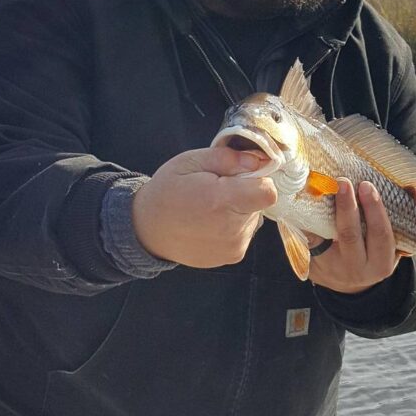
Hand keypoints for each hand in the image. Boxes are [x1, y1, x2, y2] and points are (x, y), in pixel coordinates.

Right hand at [131, 147, 276, 267]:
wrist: (148, 230)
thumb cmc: (167, 191)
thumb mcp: (190, 161)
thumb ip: (227, 158)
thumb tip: (257, 160)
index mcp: (221, 201)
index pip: (268, 191)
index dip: (259, 178)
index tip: (242, 175)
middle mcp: (231, 229)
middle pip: (260, 203)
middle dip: (245, 192)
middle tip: (216, 190)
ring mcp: (234, 246)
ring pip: (253, 217)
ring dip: (239, 210)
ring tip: (210, 208)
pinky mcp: (233, 257)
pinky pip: (245, 233)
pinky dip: (234, 225)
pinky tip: (211, 223)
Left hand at [308, 179, 401, 293]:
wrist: (344, 281)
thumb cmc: (372, 253)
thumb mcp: (389, 243)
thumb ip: (400, 217)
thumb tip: (411, 189)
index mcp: (381, 264)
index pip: (381, 236)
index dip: (375, 210)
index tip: (368, 186)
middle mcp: (357, 269)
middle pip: (350, 235)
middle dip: (347, 207)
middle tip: (344, 182)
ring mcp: (332, 267)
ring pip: (326, 235)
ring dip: (324, 209)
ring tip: (325, 186)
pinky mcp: (312, 261)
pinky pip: (308, 236)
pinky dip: (308, 216)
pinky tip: (308, 196)